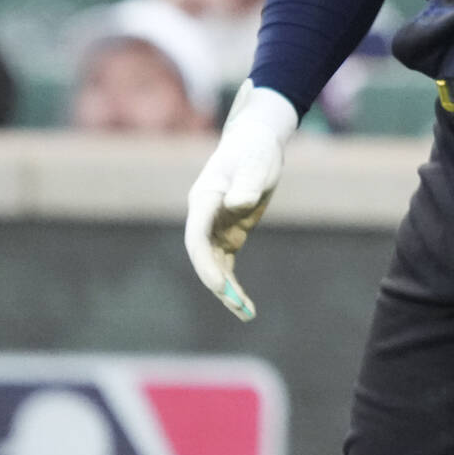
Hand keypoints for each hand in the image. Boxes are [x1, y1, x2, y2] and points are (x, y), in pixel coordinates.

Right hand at [184, 80, 298, 320]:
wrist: (257, 141)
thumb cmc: (255, 149)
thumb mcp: (255, 163)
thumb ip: (246, 183)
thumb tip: (238, 205)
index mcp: (204, 200)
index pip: (197, 238)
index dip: (204, 264)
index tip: (220, 285)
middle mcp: (204, 217)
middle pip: (204, 258)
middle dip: (219, 284)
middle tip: (240, 307)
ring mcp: (215, 227)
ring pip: (215, 266)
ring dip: (227, 290)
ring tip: (246, 313)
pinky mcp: (230, 232)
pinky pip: (227, 263)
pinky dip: (233, 283)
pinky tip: (244, 304)